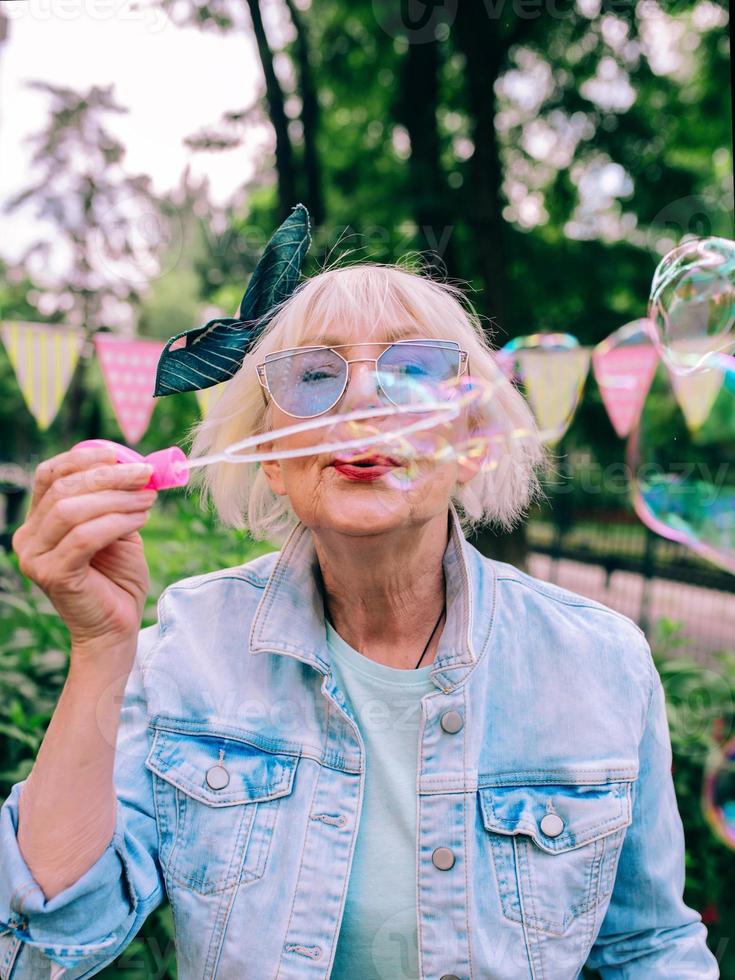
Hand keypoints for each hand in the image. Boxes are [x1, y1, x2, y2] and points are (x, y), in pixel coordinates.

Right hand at [12, 445, 157, 652]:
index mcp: (39, 521)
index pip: (50, 475)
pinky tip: (141, 519)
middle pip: (63, 489)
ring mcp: (36, 558)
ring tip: (148, 499)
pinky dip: (117, 522)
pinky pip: (84, 537)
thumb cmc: (117, 579)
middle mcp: (28, 538)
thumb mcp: (118, 529)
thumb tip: (137, 465)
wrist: (117, 627)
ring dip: (117, 498)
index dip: (82, 459)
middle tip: (145, 474)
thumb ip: (116, 500)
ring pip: (72, 509)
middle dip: (109, 476)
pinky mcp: (52, 575)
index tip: (118, 454)